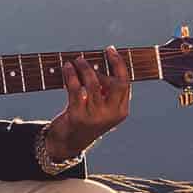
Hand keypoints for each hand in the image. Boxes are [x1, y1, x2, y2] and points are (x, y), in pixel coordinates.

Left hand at [41, 46, 131, 162]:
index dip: (119, 64)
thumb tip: (98, 62)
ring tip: (77, 60)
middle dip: (110, 64)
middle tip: (102, 52)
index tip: (111, 50)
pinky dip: (71, 75)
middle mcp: (110, 115)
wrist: (69, 142)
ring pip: (93, 84)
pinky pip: (75, 89)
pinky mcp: (77, 116)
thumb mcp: (102, 107)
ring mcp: (94, 116)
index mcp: (121, 111)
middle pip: (116, 84)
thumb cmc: (86, 119)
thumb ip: (106, 90)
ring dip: (84, 68)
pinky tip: (67, 68)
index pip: (125, 83)